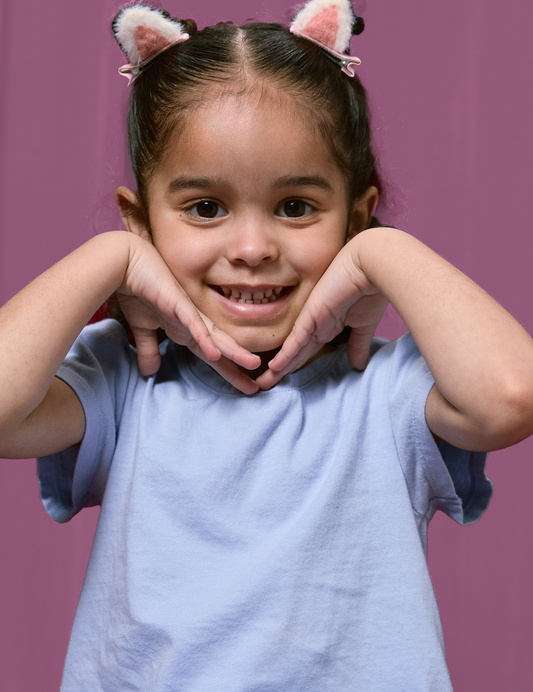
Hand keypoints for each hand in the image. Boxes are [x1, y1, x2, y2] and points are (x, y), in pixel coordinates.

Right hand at [117, 235, 260, 393]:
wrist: (126, 263)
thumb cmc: (137, 290)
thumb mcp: (143, 328)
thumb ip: (149, 350)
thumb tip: (149, 372)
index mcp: (188, 330)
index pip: (213, 356)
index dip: (229, 372)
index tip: (246, 387)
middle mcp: (193, 322)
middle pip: (221, 349)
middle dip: (239, 368)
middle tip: (257, 388)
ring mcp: (188, 312)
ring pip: (216, 336)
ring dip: (233, 351)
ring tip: (253, 365)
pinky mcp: (177, 303)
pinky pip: (193, 323)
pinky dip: (204, 338)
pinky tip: (216, 352)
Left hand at [256, 238, 387, 389]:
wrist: (371, 266)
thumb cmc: (371, 289)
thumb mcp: (364, 325)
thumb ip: (357, 345)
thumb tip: (358, 366)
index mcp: (327, 325)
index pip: (306, 351)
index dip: (294, 366)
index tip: (283, 380)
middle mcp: (315, 324)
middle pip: (293, 353)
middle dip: (279, 371)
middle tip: (264, 387)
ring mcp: (311, 320)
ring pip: (290, 350)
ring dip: (277, 369)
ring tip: (263, 385)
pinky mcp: (311, 316)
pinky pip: (295, 341)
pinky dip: (285, 356)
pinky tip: (274, 369)